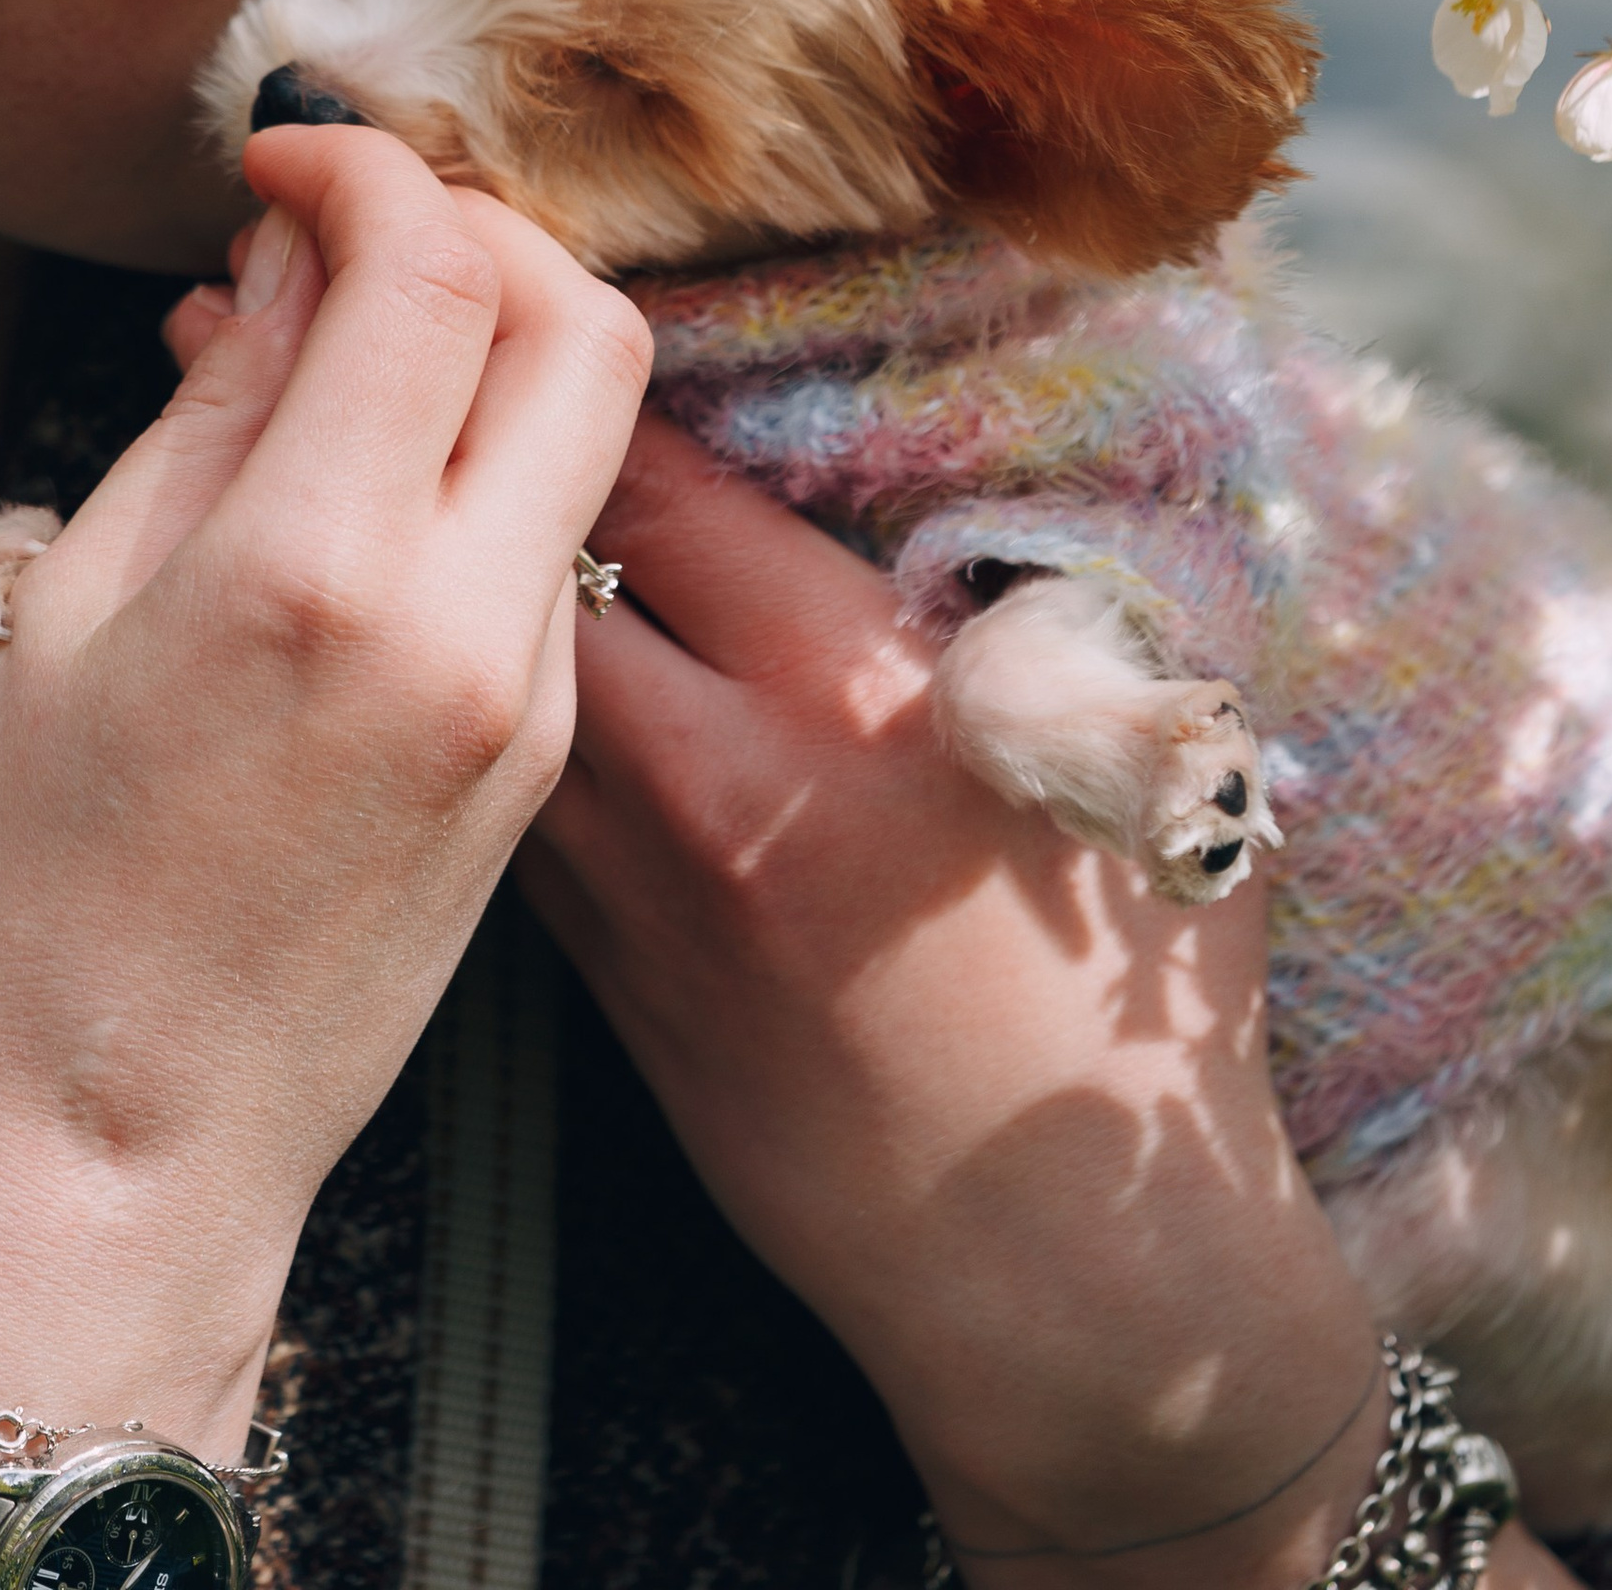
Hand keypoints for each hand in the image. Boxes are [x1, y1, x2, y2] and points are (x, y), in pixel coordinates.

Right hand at [0, 127, 649, 1467]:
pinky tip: (365, 475)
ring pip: (587, 425)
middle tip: (353, 232)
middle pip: (578, 320)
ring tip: (343, 346)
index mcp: (317, 572)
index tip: (283, 158)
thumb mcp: (80, 605)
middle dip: (476, 228)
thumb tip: (289, 255)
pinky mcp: (542, 753)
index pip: (428, 271)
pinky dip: (486, 458)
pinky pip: (555, 539)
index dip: (362, 168)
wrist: (124, 1143)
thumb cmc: (42, 885)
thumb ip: (217, 409)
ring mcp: (526, 695)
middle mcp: (461, 623)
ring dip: (492, 338)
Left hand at [524, 415, 1431, 1589]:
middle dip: (501, 474)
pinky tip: (504, 683)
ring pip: (499, 685)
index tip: (572, 320)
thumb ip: (1060, 608)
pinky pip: (518, 810)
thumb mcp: (1153, 770)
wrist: (1067, 1292)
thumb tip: (987, 479)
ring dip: (475, 595)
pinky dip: (500, 728)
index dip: (597, 383)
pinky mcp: (605, 990)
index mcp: (863, 698)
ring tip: (458, 509)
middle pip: (537, 566)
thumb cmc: (1134, 1017)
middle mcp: (724, 779)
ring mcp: (643, 895)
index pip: (664, 485)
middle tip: (481, 394)